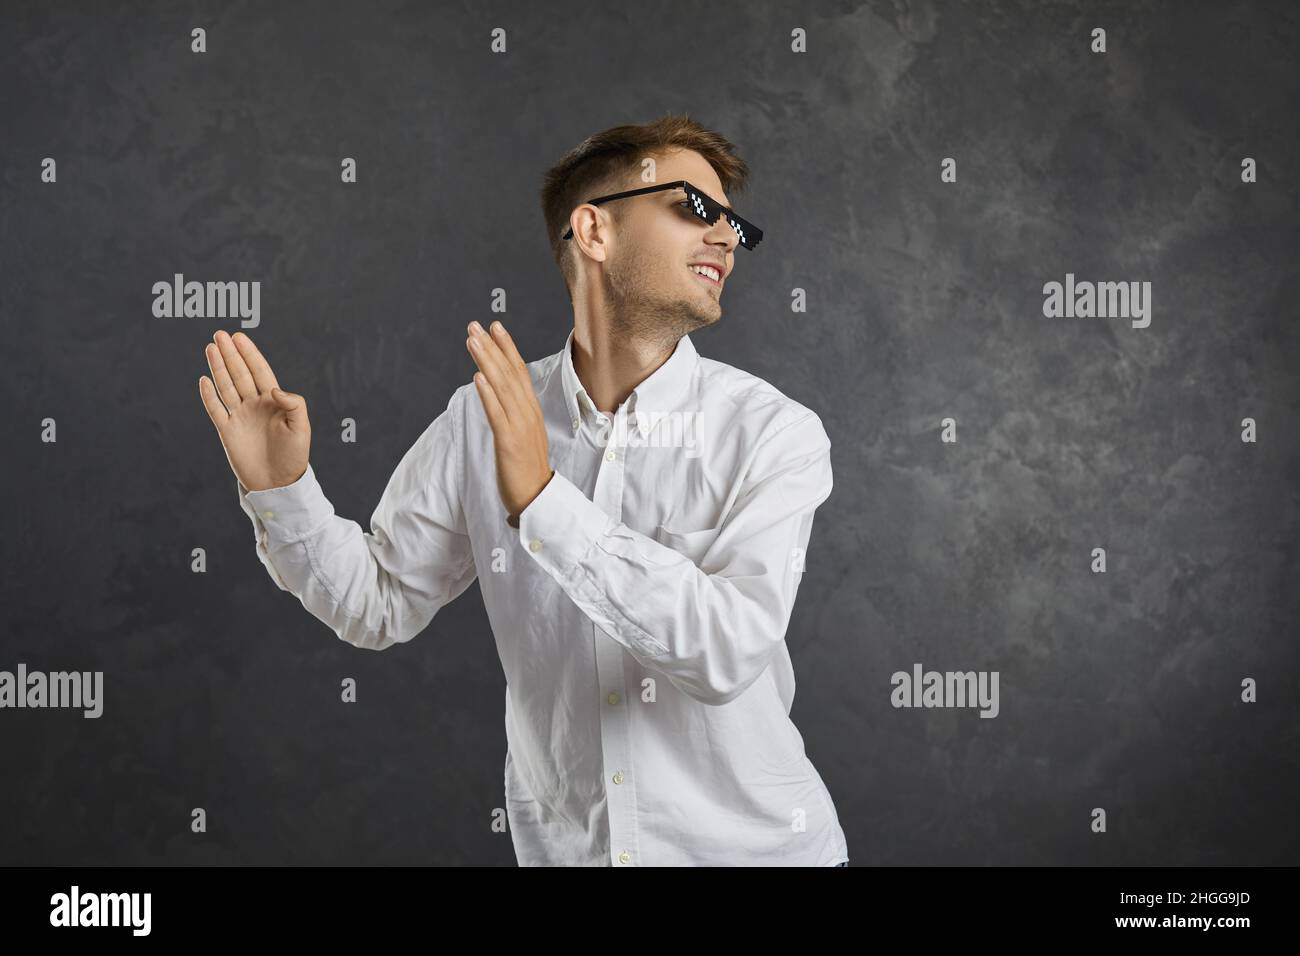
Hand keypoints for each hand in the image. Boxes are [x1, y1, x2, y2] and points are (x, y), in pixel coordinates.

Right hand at [198, 330, 311, 492]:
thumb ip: (293, 404)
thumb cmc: (294, 455)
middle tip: (220, 334)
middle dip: (231, 354)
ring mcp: (239, 417)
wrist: (278, 483)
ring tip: (211, 348)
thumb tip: (274, 389)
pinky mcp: (227, 431)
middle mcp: (254, 405)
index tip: (239, 338)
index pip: (260, 372)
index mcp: (273, 402)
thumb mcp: (301, 428)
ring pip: (226, 387)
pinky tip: (204, 380)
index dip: (250, 354)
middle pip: (240, 374)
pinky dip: (209, 396)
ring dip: (218, 368)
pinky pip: (215, 410)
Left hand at [465, 320, 553, 516]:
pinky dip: (488, 395)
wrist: (537, 498)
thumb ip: (514, 413)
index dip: (507, 348)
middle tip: (476, 326)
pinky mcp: (510, 442)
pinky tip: (477, 378)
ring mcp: (520, 427)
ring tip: (473, 341)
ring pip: (502, 388)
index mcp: (530, 411)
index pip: (519, 372)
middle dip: (492, 348)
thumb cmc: (526, 469)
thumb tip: (498, 394)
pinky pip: (497, 415)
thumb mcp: (523, 434)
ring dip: (487, 362)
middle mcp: (527, 414)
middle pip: (510, 374)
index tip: (495, 328)